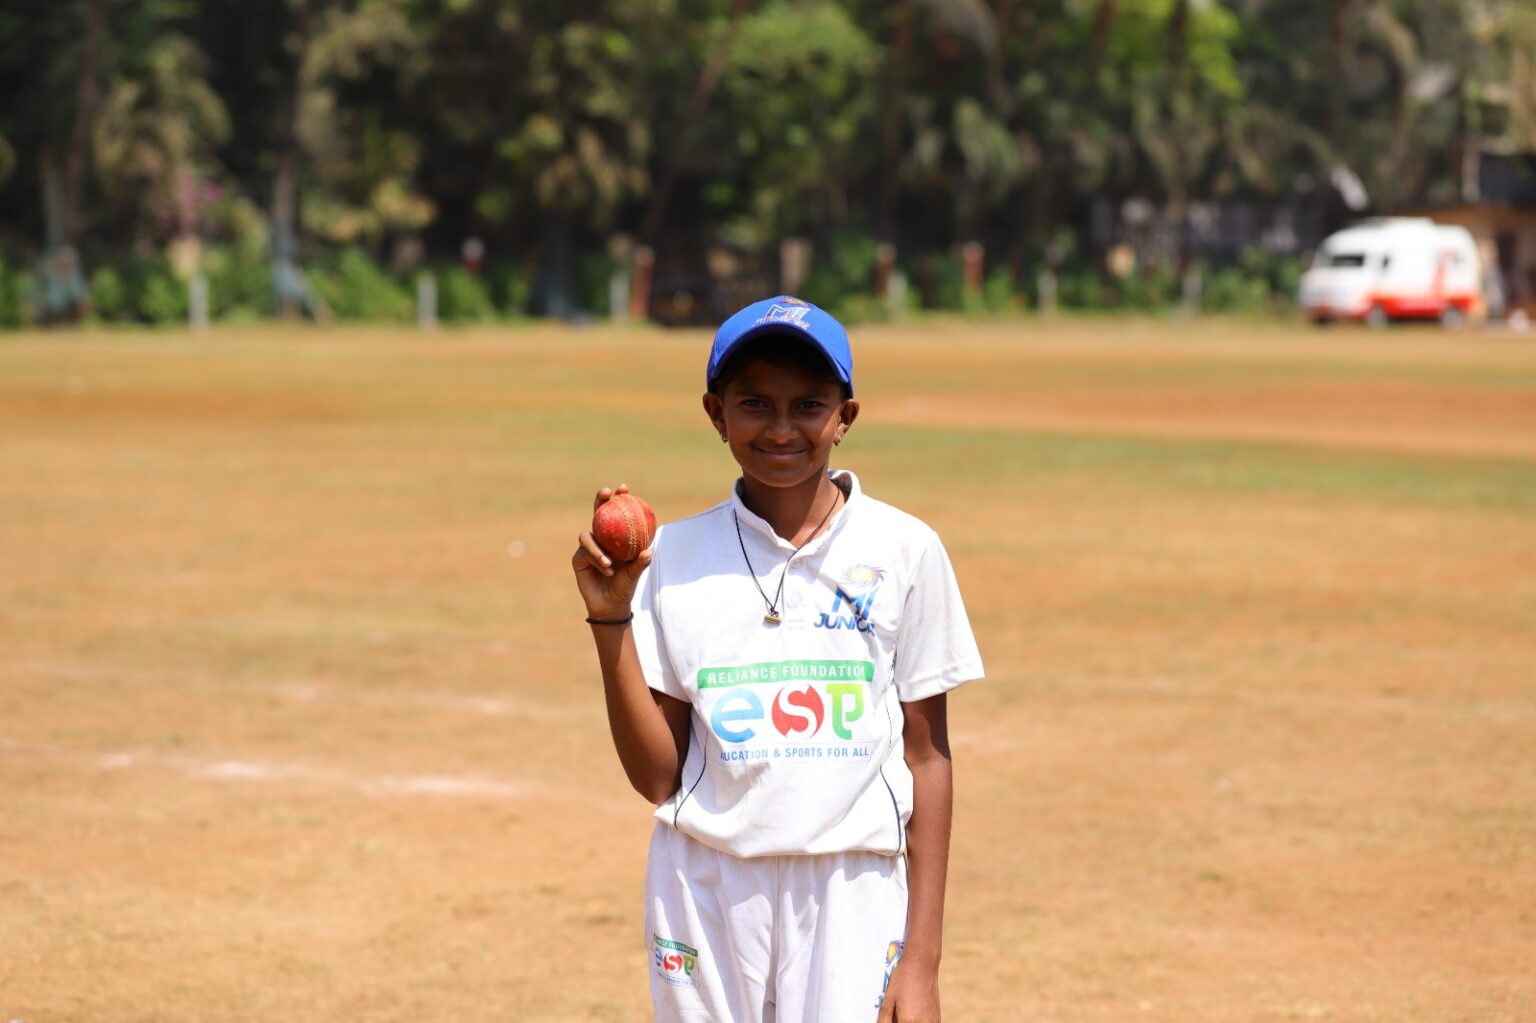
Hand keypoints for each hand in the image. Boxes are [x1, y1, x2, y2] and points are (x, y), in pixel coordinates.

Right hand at [572, 484, 652, 619]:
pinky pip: (585, 553)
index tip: (624, 488)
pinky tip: (607, 569)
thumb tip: (649, 551)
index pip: (616, 513)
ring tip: (610, 562)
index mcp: (615, 536)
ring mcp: (587, 547)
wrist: (610, 605)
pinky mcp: (578, 558)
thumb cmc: (625, 586)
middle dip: (600, 499)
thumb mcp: (635, 574)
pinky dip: (597, 560)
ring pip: (588, 536)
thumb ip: (640, 563)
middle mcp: (600, 538)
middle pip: (597, 513)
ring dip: (599, 548)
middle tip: (606, 493)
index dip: (618, 498)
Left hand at [877, 955, 939, 1022]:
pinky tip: (914, 1013)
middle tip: (896, 1014)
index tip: (891, 1018)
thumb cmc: (902, 980)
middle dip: (899, 1022)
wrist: (921, 965)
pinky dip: (919, 1022)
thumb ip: (883, 1020)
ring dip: (909, 1022)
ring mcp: (932, 1022)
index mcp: (908, 1020)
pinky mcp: (937, 1019)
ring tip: (904, 1012)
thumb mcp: (888, 999)